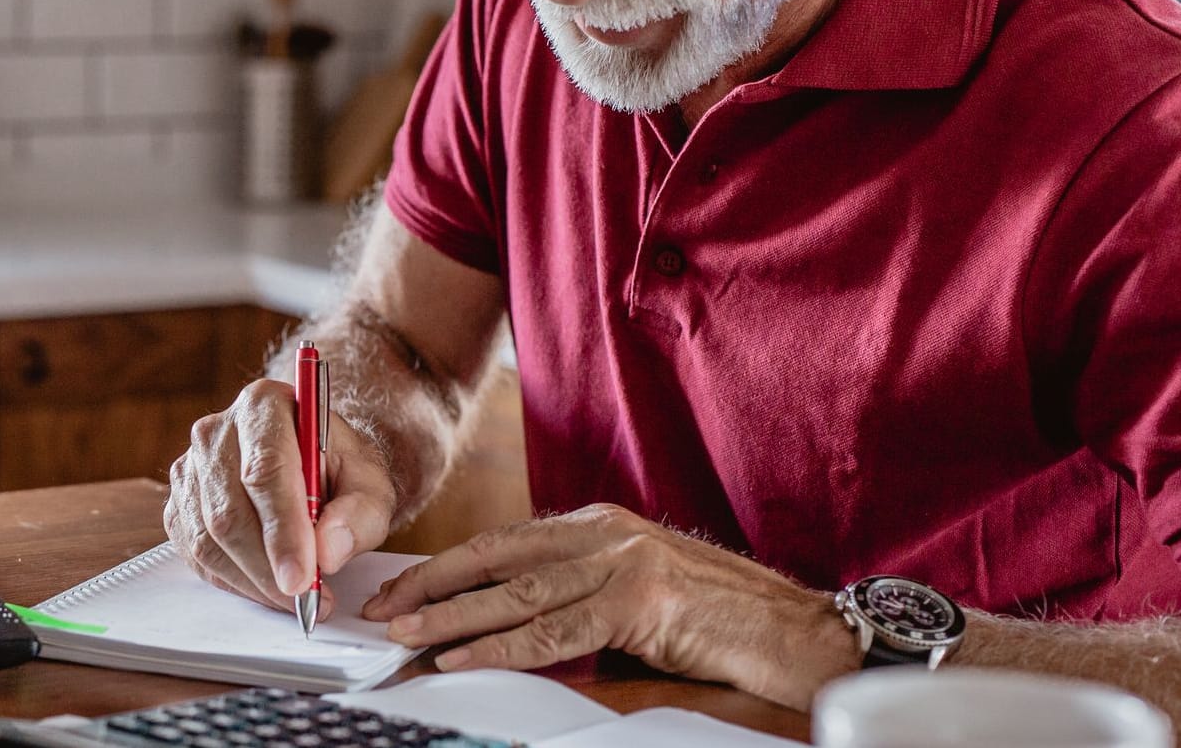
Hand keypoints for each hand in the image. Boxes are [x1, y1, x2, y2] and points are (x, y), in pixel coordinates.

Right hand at [165, 379, 399, 619]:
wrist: (311, 459)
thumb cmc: (339, 467)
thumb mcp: (370, 481)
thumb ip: (360, 512)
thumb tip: (329, 551)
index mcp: (264, 405)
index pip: (264, 471)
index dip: (282, 531)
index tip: (303, 578)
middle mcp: (216, 431)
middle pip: (229, 511)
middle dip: (267, 566)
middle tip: (306, 598)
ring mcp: (190, 467)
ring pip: (207, 538)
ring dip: (252, 580)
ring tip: (294, 597)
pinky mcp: (179, 502)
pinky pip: (195, 554)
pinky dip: (232, 580)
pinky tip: (265, 585)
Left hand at [362, 504, 857, 708]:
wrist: (799, 634)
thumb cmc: (723, 625)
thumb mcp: (638, 605)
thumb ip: (578, 608)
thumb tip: (511, 636)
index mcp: (602, 526)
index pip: (507, 542)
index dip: (451, 567)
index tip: (407, 589)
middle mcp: (605, 533)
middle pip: (497, 556)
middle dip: (434, 583)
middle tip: (384, 608)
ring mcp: (622, 561)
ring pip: (515, 592)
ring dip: (452, 616)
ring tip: (404, 634)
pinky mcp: (639, 599)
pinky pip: (552, 630)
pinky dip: (499, 646)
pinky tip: (460, 657)